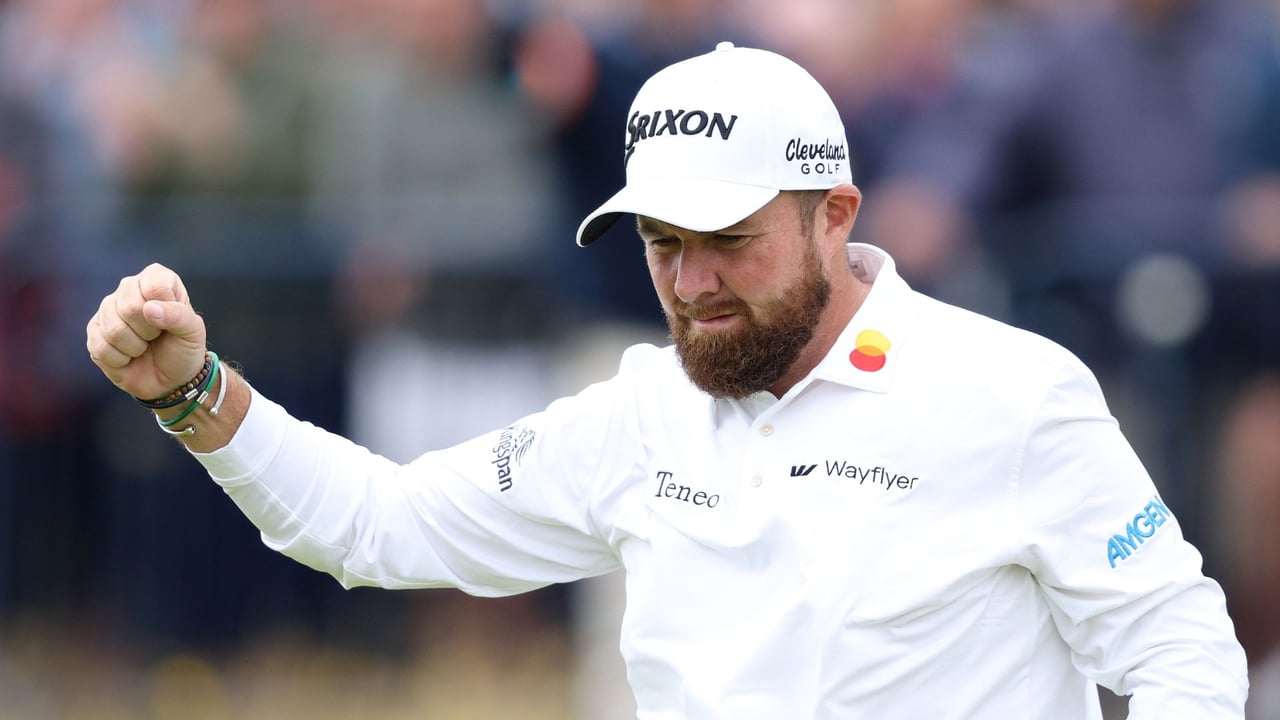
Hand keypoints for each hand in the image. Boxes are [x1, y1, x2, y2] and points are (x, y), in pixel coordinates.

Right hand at [86, 263, 207, 400]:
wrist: (171, 378)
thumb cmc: (183, 348)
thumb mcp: (193, 332)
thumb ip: (179, 315)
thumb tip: (149, 309)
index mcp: (156, 278)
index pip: (154, 286)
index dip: (166, 310)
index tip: (172, 321)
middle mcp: (127, 288)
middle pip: (129, 308)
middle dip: (149, 331)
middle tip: (157, 336)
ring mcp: (107, 310)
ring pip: (114, 329)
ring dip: (135, 347)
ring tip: (144, 345)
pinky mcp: (94, 332)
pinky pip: (101, 347)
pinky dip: (121, 359)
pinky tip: (129, 356)